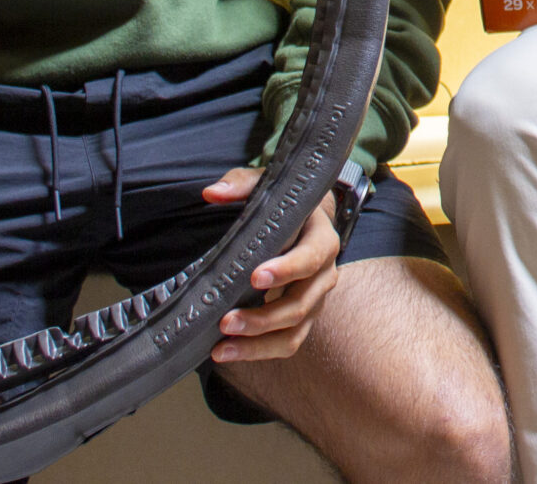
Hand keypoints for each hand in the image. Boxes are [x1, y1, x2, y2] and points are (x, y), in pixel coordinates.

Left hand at [201, 166, 342, 363]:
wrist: (305, 222)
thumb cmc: (284, 206)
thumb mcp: (266, 186)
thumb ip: (241, 185)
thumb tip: (211, 193)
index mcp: (321, 238)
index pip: (311, 257)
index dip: (287, 269)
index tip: (255, 277)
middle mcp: (325, 273)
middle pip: (302, 303)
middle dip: (263, 317)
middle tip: (226, 320)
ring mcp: (315, 300)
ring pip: (295, 330)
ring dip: (258, 342)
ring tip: (222, 347)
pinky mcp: (302, 318)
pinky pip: (287, 343)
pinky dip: (258, 351)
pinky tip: (227, 352)